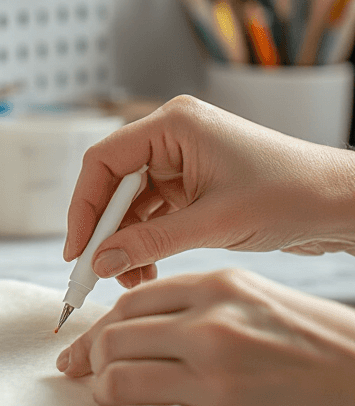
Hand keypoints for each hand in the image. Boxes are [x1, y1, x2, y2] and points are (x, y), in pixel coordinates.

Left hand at [56, 269, 354, 405]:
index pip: (128, 303)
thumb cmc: (322, 343)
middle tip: (89, 376)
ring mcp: (217, 383)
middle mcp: (212, 330)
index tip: (85, 345)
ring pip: (118, 384)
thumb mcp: (261, 298)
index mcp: (219, 289)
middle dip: (91, 362)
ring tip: (115, 401)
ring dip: (105, 395)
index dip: (97, 327)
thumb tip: (137, 323)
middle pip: (112, 341)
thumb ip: (201, 303)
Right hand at [65, 95, 354, 289]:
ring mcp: (185, 161)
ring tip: (131, 281)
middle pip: (114, 183)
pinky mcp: (196, 185)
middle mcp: (175, 136)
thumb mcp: (214, 224)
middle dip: (106, 231)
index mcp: (175, 124)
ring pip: (133, 203)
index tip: (77, 250)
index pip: (104, 160)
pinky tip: (147, 271)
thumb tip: (100, 262)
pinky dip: (147, 242)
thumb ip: (150, 243)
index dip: (84, 207)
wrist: (339, 204)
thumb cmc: (290, 196)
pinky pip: (155, 214)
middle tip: (96, 275)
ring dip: (126, 242)